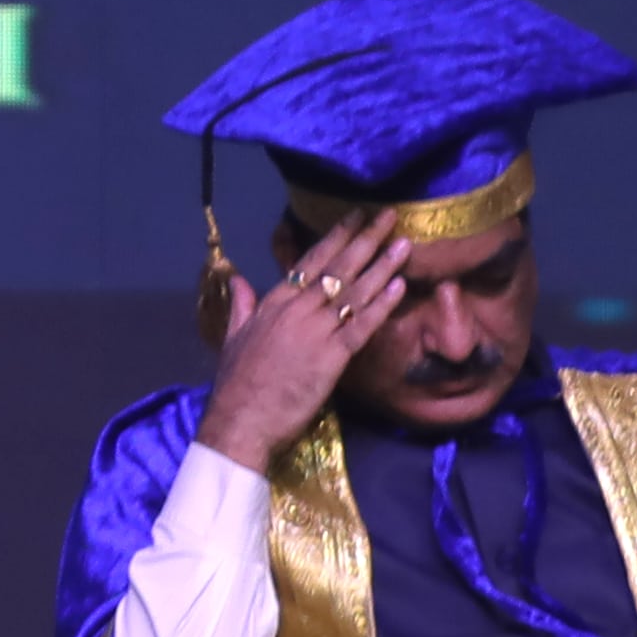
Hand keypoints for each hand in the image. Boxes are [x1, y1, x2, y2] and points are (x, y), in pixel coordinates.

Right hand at [197, 207, 412, 470]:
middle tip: (390, 216)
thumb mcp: (233, 337)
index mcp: (272, 302)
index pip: (310, 261)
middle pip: (337, 269)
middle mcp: (296, 310)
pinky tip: (399, 287)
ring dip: (382, 266)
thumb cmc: (237, 383)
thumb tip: (238, 279)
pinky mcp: (331, 357)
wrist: (240, 419)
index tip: (355, 216)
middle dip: (365, 240)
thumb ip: (241, 305)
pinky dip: (381, 305)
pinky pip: (361, 326)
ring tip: (404, 244)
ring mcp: (315, 331)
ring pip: (354, 292)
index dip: (335, 237)